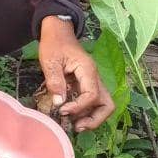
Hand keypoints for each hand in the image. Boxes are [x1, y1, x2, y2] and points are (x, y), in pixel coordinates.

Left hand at [38, 16, 116, 131]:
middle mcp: (95, 77)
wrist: (58, 31)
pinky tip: (71, 115)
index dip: (79, 107)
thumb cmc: (54, 43)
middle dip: (95, 119)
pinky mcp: (86, 84)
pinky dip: (85, 111)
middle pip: (107, 104)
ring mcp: (92, 81)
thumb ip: (55, 82)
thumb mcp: (50, 61)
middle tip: (77, 127)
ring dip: (91, 118)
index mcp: (88, 70)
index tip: (62, 110)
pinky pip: (92, 102)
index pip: (92, 95)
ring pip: (102, 105)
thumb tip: (59, 103)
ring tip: (73, 124)